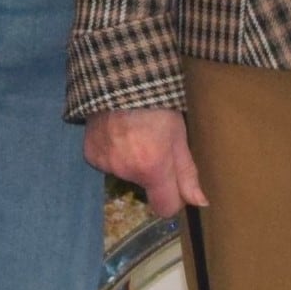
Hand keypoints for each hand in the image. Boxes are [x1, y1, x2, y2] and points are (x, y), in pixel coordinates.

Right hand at [82, 104, 204, 211]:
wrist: (119, 81)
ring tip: (134, 134)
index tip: (175, 182)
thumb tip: (199, 203)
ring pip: (126, 174)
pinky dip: (113, 153)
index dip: (173, 198)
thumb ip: (187, 173)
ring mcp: (105, 164)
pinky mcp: (90, 155)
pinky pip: (107, 164)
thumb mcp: (179, 136)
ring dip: (131, 161)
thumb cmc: (158, 105)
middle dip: (152, 172)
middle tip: (154, 143)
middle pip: (146, 187)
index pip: (165, 208)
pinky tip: (117, 134)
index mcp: (152, 168)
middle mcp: (126, 171)